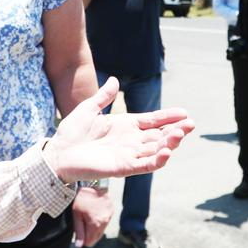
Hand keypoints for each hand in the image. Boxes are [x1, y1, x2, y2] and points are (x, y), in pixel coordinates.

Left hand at [42, 78, 193, 183]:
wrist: (57, 153)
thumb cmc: (71, 132)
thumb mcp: (88, 109)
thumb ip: (103, 97)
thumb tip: (114, 80)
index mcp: (126, 126)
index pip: (153, 120)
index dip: (169, 117)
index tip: (185, 113)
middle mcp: (131, 141)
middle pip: (159, 136)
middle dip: (176, 130)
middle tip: (190, 124)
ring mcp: (128, 155)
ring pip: (156, 150)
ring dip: (170, 143)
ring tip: (181, 134)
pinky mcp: (123, 167)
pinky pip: (144, 165)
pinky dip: (157, 160)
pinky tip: (167, 152)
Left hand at [72, 187, 112, 247]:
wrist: (92, 182)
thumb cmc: (82, 198)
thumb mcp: (76, 215)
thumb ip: (79, 232)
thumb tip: (79, 246)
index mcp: (95, 224)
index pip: (89, 243)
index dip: (82, 239)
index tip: (78, 231)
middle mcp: (105, 222)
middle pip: (96, 238)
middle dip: (89, 234)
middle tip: (82, 222)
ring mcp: (109, 216)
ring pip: (101, 230)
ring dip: (95, 227)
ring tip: (88, 215)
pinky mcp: (111, 210)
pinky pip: (105, 221)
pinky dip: (100, 219)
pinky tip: (94, 211)